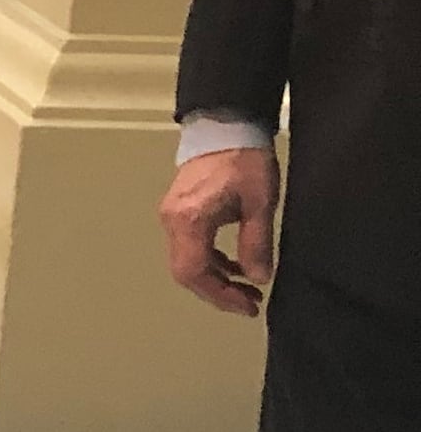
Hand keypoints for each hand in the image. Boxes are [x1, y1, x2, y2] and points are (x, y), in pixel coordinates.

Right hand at [160, 146, 279, 314]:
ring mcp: (172, 215)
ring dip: (214, 279)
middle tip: (250, 302)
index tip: (249, 305)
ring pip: (186, 261)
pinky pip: (189, 247)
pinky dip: (210, 263)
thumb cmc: (244, 162)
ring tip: (248, 288)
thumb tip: (258, 279)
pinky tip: (235, 265)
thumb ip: (256, 243)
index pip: (194, 272)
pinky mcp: (178, 210)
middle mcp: (172, 221)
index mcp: (189, 220)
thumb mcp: (260, 204)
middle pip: (184, 272)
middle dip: (217, 292)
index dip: (219, 296)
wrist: (225, 126)